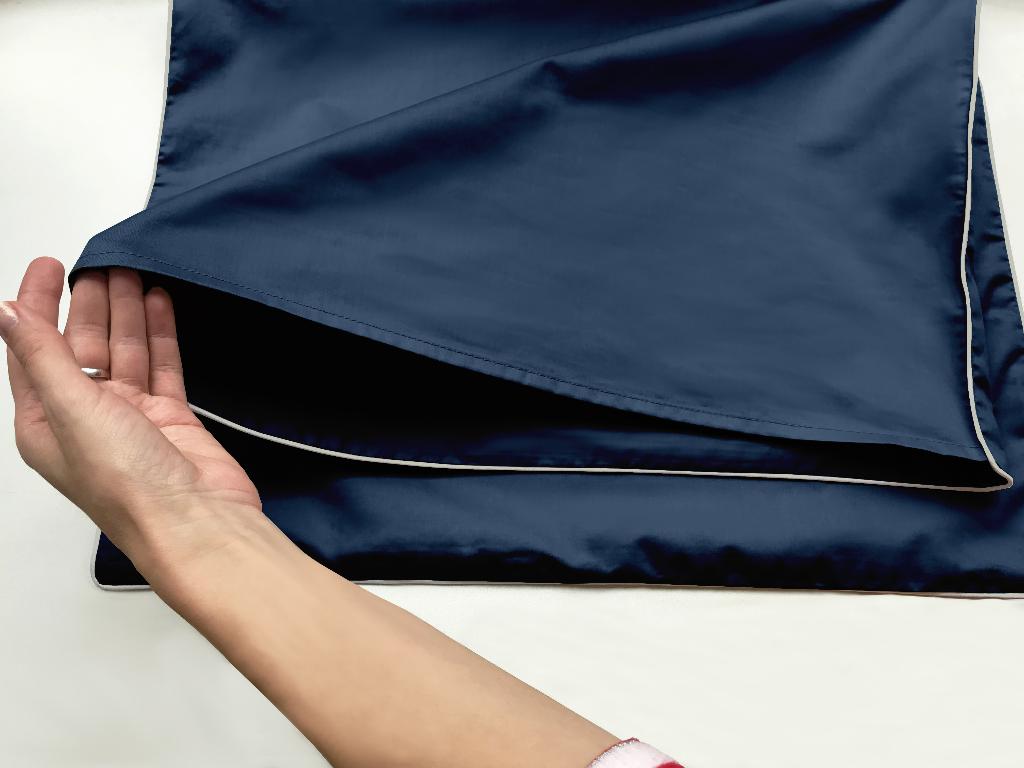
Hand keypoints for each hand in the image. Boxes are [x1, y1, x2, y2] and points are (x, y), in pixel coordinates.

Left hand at [1, 257, 264, 574]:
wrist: (195, 518)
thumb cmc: (128, 485)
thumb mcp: (70, 409)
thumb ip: (42, 355)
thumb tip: (7, 314)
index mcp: (45, 423)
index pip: (34, 350)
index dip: (36, 305)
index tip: (46, 266)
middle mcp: (85, 419)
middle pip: (82, 345)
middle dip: (88, 303)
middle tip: (99, 263)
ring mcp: (130, 418)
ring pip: (125, 351)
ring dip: (126, 312)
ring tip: (132, 273)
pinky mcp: (170, 418)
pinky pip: (162, 366)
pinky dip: (160, 335)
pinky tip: (160, 306)